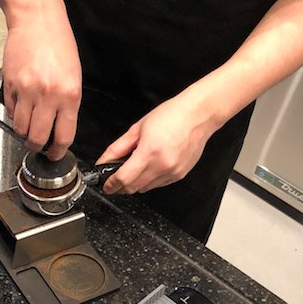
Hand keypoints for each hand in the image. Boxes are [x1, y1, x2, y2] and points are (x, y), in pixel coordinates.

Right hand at [2, 0, 81, 160]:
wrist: (37, 19)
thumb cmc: (59, 44)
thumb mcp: (74, 76)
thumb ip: (67, 103)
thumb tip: (58, 127)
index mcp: (69, 95)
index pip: (63, 135)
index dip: (57, 151)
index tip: (54, 155)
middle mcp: (48, 95)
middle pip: (37, 137)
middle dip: (36, 146)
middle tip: (36, 145)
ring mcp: (26, 90)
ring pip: (20, 127)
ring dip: (22, 132)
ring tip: (27, 127)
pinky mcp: (10, 83)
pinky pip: (9, 110)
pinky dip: (13, 114)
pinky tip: (20, 106)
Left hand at [96, 93, 219, 193]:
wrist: (198, 115)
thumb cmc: (171, 116)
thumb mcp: (137, 128)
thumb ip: (118, 148)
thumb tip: (104, 161)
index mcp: (149, 152)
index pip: (124, 178)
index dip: (111, 185)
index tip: (106, 185)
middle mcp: (162, 165)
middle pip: (133, 188)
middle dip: (121, 186)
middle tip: (115, 178)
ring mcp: (173, 172)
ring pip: (146, 188)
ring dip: (135, 184)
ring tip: (134, 168)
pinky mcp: (180, 175)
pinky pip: (158, 185)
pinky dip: (149, 181)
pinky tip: (149, 167)